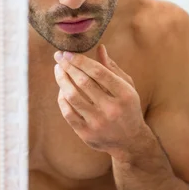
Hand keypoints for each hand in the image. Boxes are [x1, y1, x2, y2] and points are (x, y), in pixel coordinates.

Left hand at [54, 44, 145, 158]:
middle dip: (68, 67)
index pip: (99, 72)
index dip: (81, 61)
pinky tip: (61, 90)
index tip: (68, 53)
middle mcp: (112, 109)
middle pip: (83, 83)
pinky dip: (62, 99)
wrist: (131, 142)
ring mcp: (98, 123)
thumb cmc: (128, 108)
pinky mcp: (87, 134)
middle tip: (59, 57)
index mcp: (124, 94)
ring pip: (72, 97)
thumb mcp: (127, 87)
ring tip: (58, 70)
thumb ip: (112, 68)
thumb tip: (99, 48)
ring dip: (62, 80)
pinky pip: (68, 113)